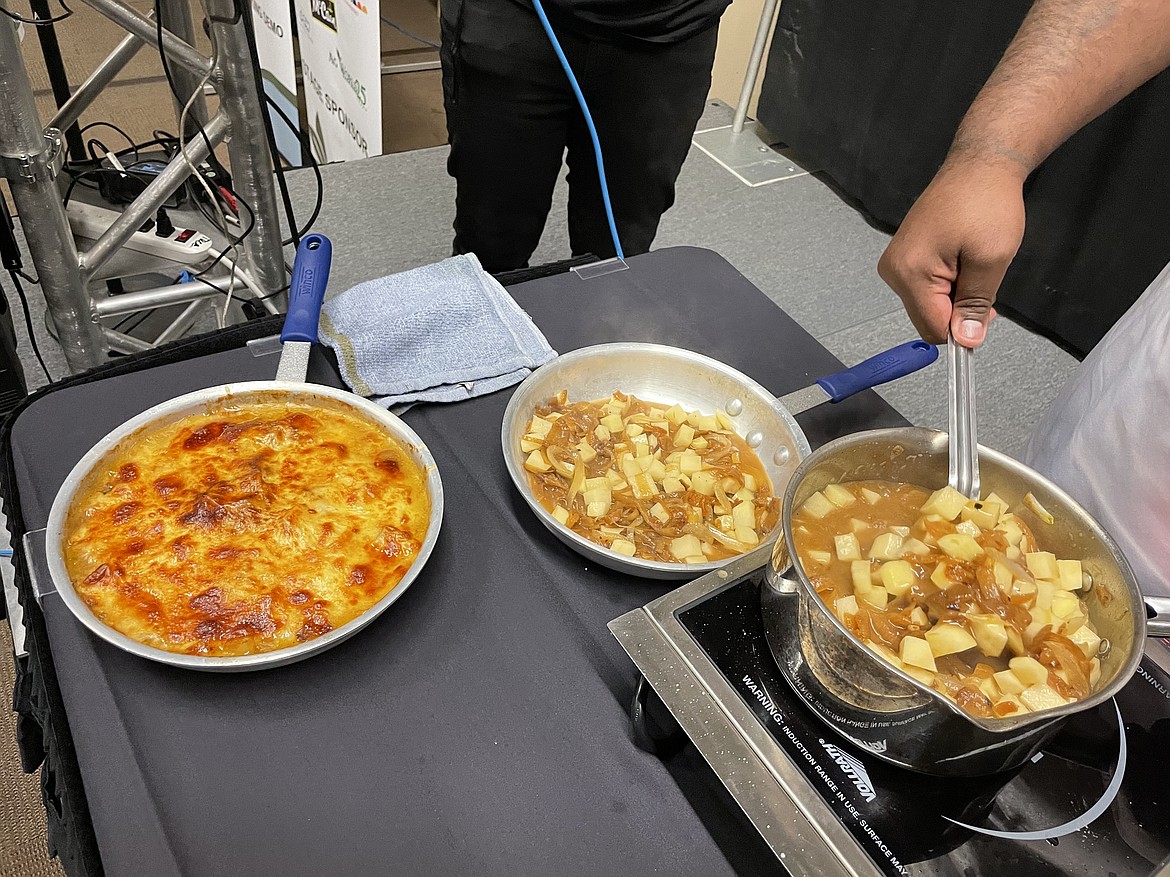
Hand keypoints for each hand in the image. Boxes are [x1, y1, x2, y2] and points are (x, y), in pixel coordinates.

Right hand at [878, 159, 1026, 346]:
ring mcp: (896, 263)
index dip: (963, 329)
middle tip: (984, 277)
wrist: (979, 165)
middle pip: (928, 318)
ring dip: (956, 294)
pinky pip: (927, 288)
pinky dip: (949, 283)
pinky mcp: (904, 256)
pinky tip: (962, 259)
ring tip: (973, 262)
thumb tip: (966, 341)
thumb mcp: (991, 259)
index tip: (987, 314)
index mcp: (909, 272)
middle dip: (960, 309)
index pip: (933, 327)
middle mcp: (894, 270)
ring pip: (929, 304)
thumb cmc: (986, 202)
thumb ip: (975, 304)